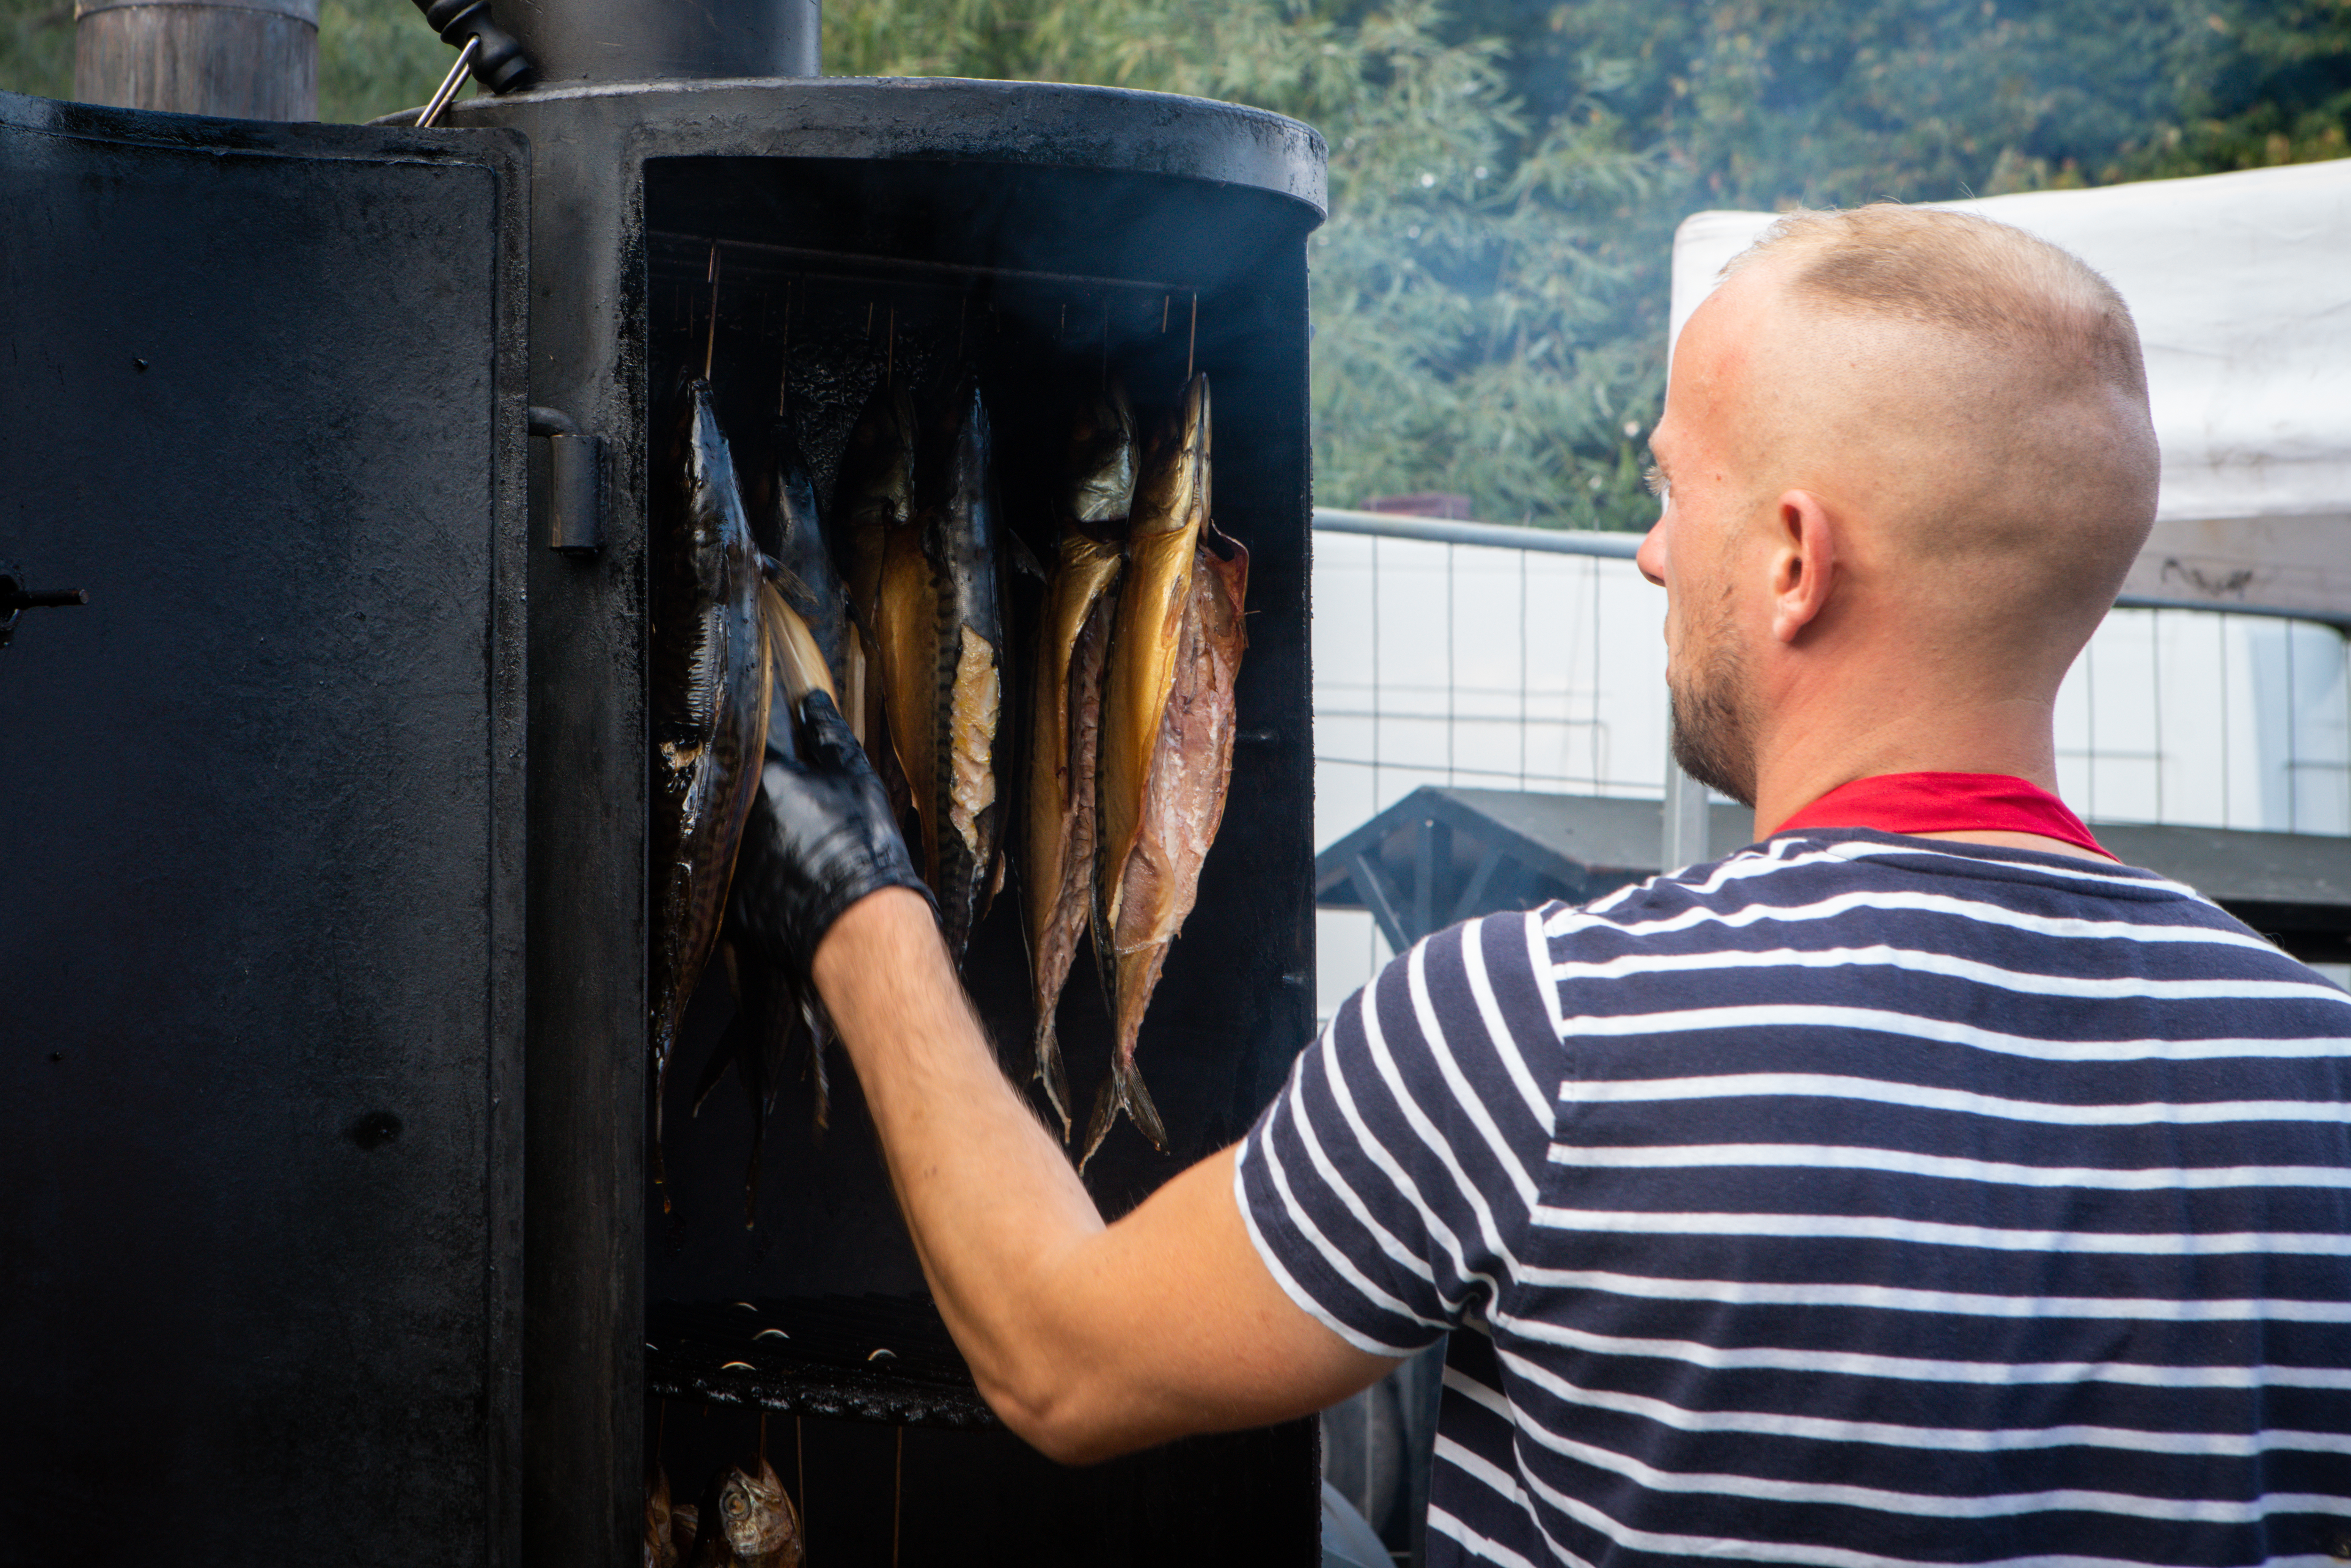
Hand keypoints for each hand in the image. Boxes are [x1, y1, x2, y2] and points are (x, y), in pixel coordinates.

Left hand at [730, 690, 932, 983]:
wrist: (863, 925)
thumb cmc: (863, 847)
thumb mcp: (855, 778)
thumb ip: (828, 734)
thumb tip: (813, 701)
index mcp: (760, 777)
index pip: (740, 745)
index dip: (752, 746)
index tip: (762, 749)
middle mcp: (731, 818)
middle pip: (726, 794)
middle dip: (743, 793)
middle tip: (779, 804)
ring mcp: (724, 864)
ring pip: (723, 838)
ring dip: (740, 835)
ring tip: (781, 845)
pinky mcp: (726, 904)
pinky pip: (729, 882)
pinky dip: (746, 878)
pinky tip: (776, 881)